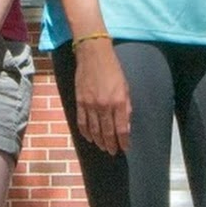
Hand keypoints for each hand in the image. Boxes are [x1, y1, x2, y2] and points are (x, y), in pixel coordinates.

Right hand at [73, 38, 130, 155]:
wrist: (93, 55)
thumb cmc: (113, 69)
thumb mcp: (125, 87)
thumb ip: (126, 107)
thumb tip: (125, 126)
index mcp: (118, 102)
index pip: (121, 129)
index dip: (123, 141)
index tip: (125, 148)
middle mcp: (104, 105)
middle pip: (107, 132)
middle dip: (111, 144)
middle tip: (113, 151)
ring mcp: (90, 104)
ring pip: (94, 130)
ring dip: (99, 141)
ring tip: (102, 147)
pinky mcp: (80, 101)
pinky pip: (82, 122)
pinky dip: (85, 132)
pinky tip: (89, 137)